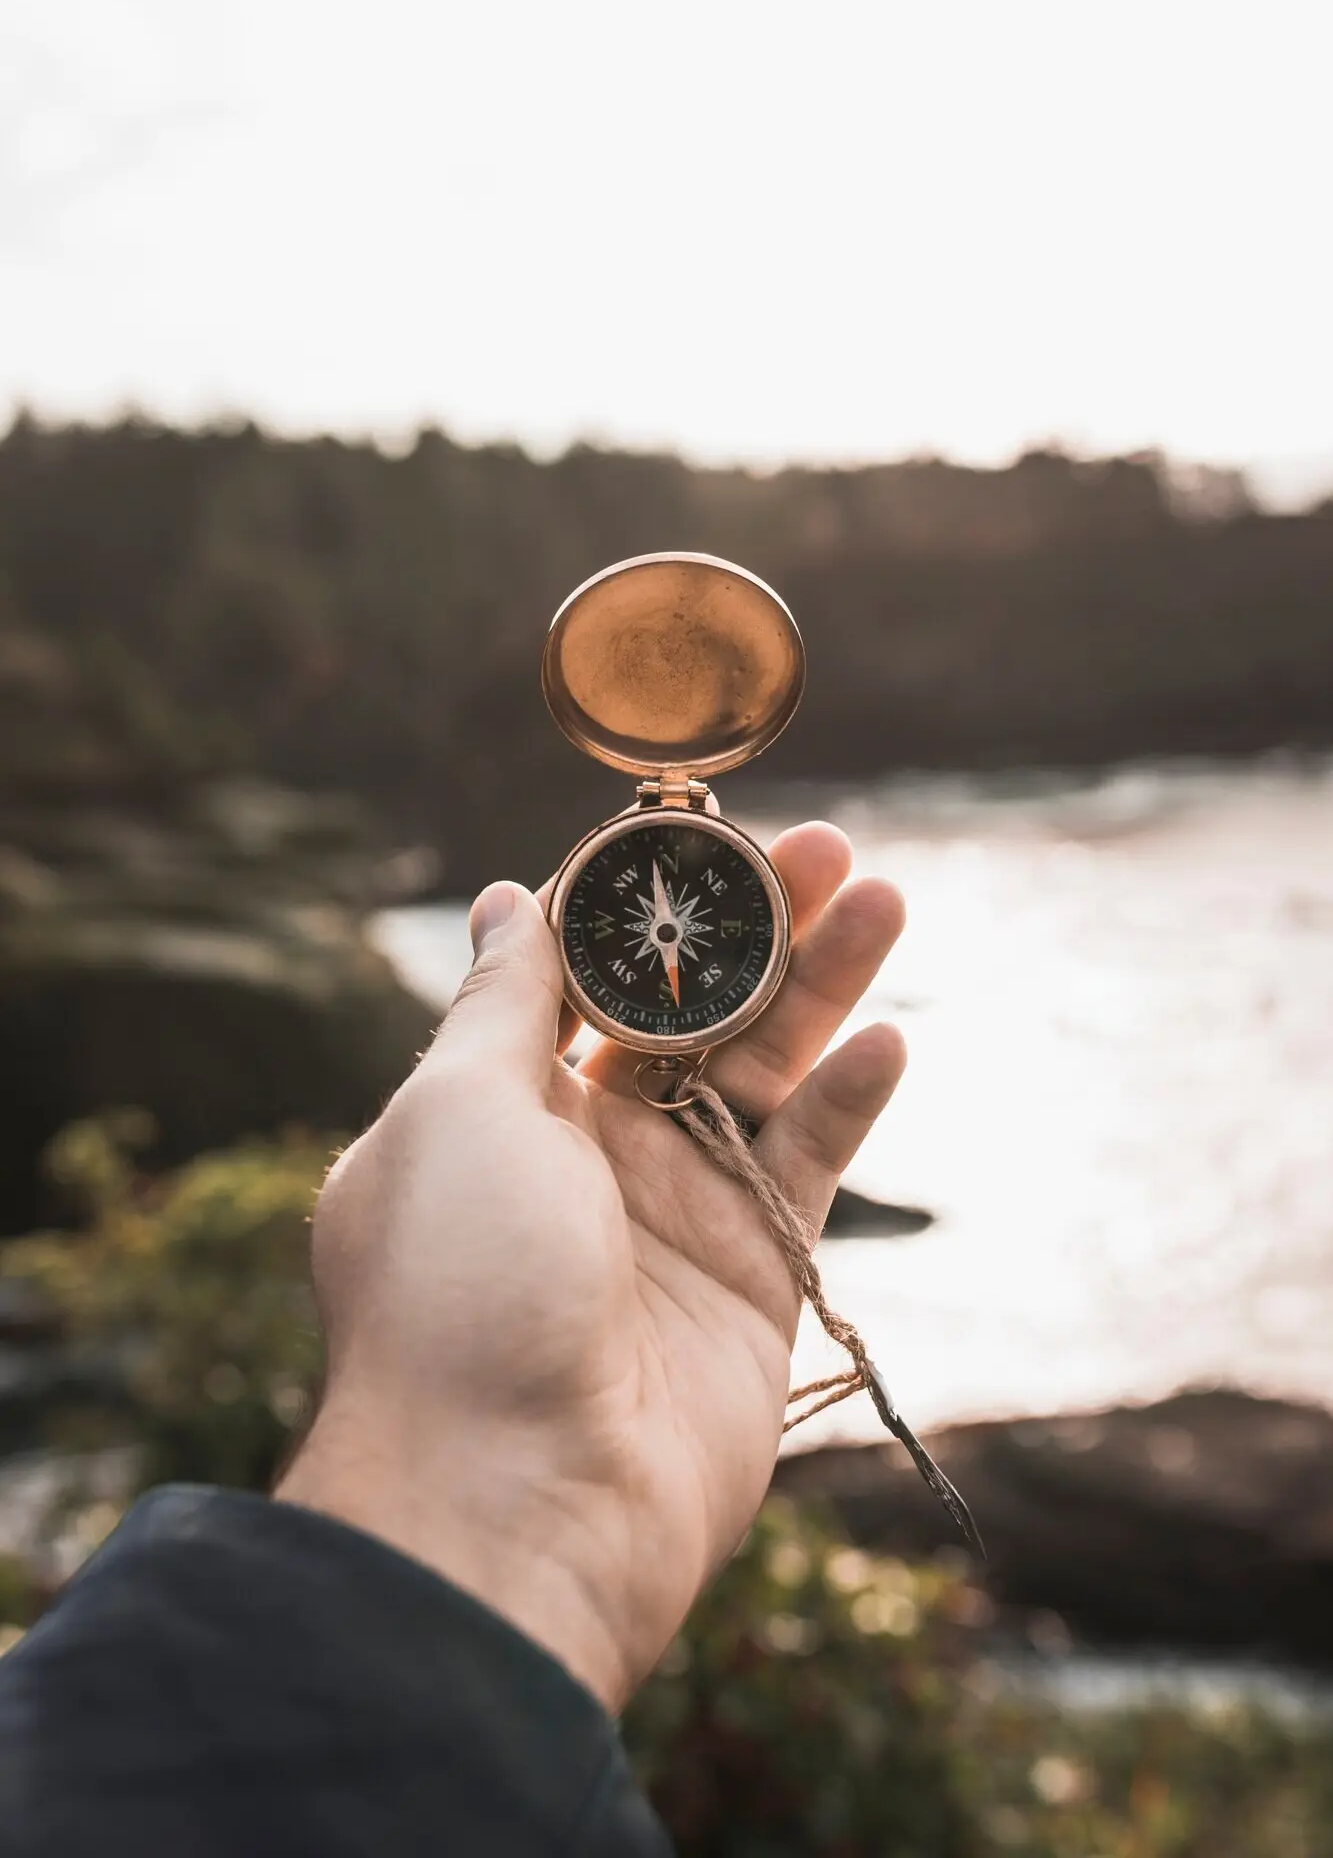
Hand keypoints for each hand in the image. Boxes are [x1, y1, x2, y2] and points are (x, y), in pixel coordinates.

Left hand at [278, 823, 905, 1709]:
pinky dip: (847, 1104)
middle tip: (830, 848)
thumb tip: (510, 899)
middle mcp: (585, 1154)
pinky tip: (886, 1041)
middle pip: (691, 1011)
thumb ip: (503, 1002)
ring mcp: (673, 1215)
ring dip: (824, 987)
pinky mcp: (751, 1279)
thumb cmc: (458, 1293)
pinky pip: (807, 1168)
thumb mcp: (457, 1112)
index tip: (707, 835)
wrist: (516, 1505)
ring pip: (764, 1073)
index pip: (585, 972)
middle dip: (757, 928)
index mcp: (497, 1108)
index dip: (648, 901)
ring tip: (883, 897)